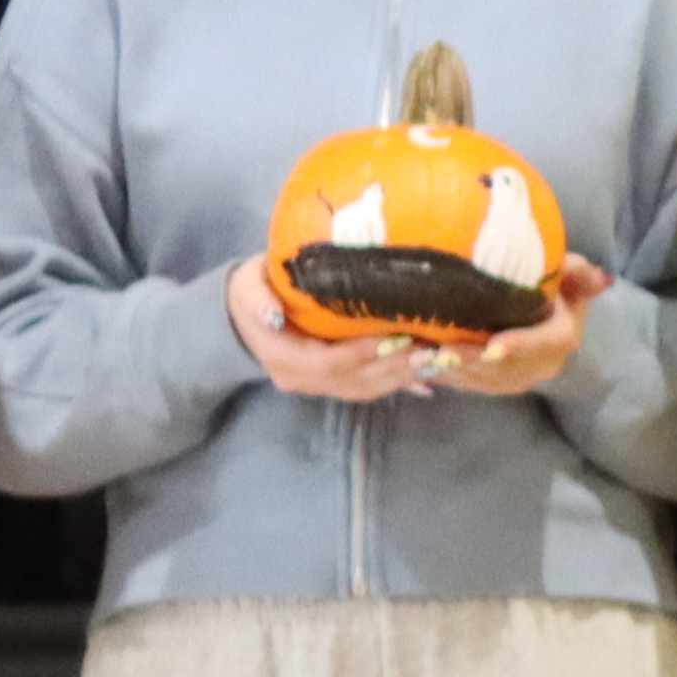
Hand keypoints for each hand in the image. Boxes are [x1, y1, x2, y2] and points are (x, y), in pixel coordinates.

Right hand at [228, 256, 433, 402]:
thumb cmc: (252, 290)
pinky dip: (394, 385)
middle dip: (391, 367)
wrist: (242, 315)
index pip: (327, 362)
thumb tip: (274, 316)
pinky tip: (424, 381)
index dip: (363, 353)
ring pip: (360, 389)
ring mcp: (313, 384)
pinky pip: (362, 389)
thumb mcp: (247, 286)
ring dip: (399, 378)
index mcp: (279, 354)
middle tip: (430, 350)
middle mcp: (297, 377)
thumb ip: (259, 300)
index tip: (397, 337)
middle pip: (350, 380)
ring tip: (434, 360)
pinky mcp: (327, 382)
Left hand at [420, 258, 611, 396]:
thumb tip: (602, 278)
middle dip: (472, 361)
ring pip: (485, 380)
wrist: (547, 310)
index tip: (493, 346)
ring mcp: (520, 378)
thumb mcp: (568, 272)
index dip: (520, 345)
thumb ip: (578, 272)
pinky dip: (447, 376)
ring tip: (422, 357)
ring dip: (453, 370)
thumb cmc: (555, 284)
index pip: (543, 343)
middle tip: (440, 351)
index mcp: (563, 336)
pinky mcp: (499, 384)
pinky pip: (472, 385)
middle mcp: (544, 364)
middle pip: (506, 368)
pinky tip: (422, 364)